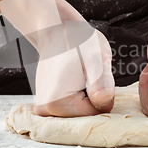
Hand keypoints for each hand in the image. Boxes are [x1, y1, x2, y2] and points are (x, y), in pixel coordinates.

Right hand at [0, 0, 114, 116]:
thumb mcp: (96, 58)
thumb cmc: (77, 41)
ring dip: (86, 96)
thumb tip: (104, 102)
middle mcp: (46, 110)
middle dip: (93, 97)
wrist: (57, 30)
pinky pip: (72, 109)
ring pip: (80, 112)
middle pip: (86, 116)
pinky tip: (74, 79)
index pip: (95, 112)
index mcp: (58, 103)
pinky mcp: (46, 104)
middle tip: (86, 74)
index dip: (102, 94)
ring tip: (78, 75)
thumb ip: (101, 82)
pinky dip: (78, 97)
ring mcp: (44, 108)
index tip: (94, 76)